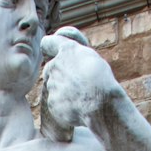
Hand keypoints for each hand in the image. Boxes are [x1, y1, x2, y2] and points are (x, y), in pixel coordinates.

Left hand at [39, 27, 118, 142]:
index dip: (49, 47)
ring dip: (63, 89)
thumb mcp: (92, 59)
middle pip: (50, 67)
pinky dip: (63, 105)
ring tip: (81, 96)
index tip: (50, 52)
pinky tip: (77, 106)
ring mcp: (51, 84)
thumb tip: (65, 60)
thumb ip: (75, 56)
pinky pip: (55, 102)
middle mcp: (55, 65)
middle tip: (76, 82)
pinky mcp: (51, 102)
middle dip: (58, 73)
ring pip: (53, 85)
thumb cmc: (102, 80)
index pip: (48, 43)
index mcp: (67, 50)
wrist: (101, 105)